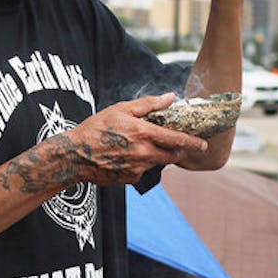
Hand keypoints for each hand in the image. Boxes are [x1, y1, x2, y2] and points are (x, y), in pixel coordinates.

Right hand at [58, 94, 207, 186]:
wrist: (74, 155)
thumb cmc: (95, 128)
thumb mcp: (120, 109)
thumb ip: (148, 104)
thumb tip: (170, 98)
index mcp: (144, 133)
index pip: (177, 139)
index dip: (193, 143)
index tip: (203, 145)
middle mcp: (144, 152)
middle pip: (172, 155)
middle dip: (176, 150)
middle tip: (170, 144)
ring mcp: (138, 168)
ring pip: (157, 163)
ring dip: (154, 156)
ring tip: (135, 147)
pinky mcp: (130, 178)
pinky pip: (142, 172)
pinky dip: (139, 165)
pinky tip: (124, 158)